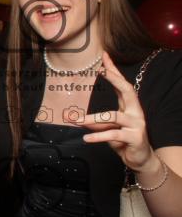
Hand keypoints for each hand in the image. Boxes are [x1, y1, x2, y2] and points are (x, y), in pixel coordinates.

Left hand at [78, 53, 154, 170]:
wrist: (140, 160)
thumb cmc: (123, 141)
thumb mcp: (107, 129)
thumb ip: (96, 122)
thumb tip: (76, 118)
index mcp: (130, 106)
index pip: (122, 84)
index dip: (114, 70)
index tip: (104, 57)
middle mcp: (136, 112)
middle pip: (127, 90)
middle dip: (114, 78)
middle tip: (101, 70)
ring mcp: (137, 124)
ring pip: (113, 117)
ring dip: (92, 119)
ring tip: (76, 120)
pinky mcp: (135, 138)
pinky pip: (113, 134)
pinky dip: (98, 136)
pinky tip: (86, 138)